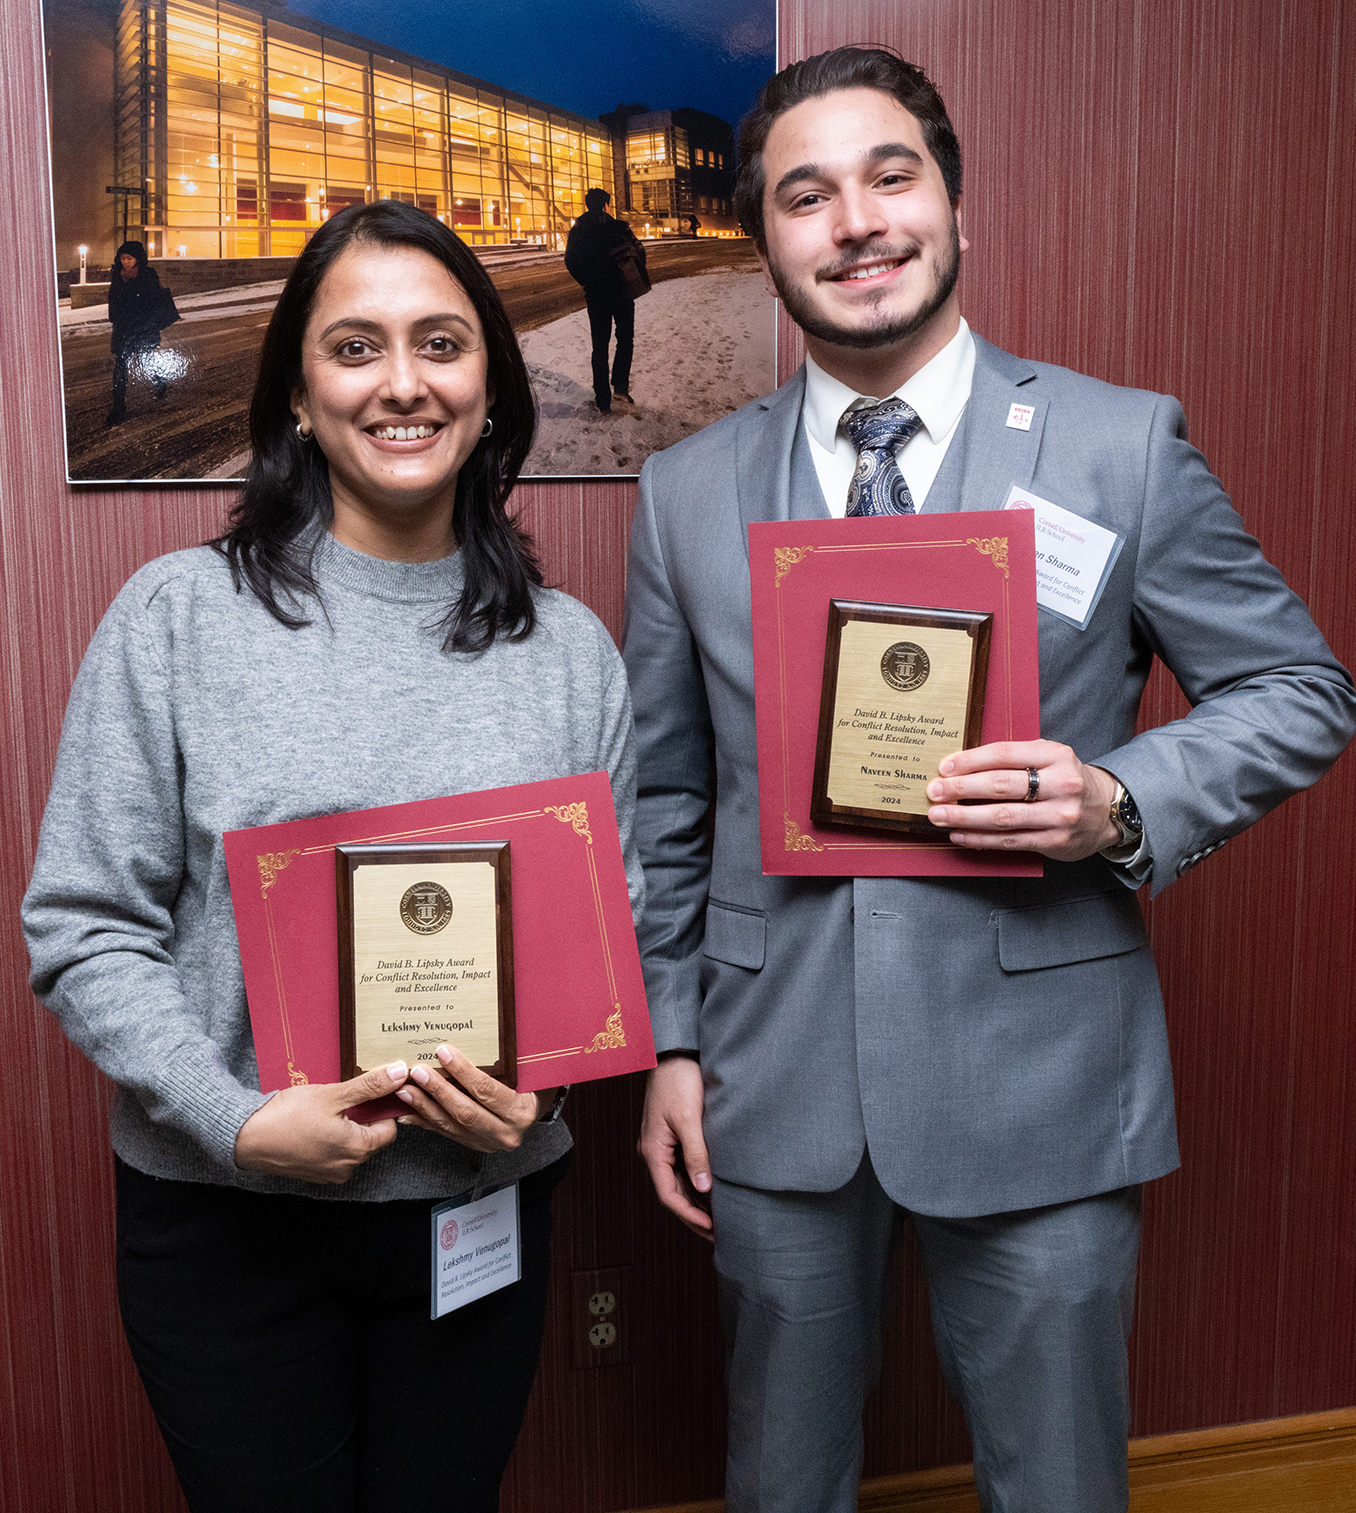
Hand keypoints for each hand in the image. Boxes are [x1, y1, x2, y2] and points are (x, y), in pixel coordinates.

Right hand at [233, 1061, 407, 1183]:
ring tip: (328, 1108)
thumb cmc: (288, 1117)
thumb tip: (400, 1072)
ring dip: (346, 1126)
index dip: (383, 1108)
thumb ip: (370, 1085)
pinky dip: (331, 1137)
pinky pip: (333, 1152)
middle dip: (363, 1116)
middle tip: (345, 1096)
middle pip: (371, 1137)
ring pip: (351, 1144)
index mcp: (357, 1149)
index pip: (390, 1128)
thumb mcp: (333, 1095)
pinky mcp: (314, 1173)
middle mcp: (347, 1166)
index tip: (372, 1091)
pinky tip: (315, 1122)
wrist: (245, 1139)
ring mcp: (329, 1173)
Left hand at [394, 1044, 548, 1152]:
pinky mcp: (474, 1145)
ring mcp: (489, 1142)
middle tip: (417, 1072)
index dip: (463, 1071)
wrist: (534, 1111)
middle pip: (465, 1111)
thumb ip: (509, 1059)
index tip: (443, 1052)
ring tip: (405, 1090)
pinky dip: (425, 1121)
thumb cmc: (530, 1084)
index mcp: (522, 1111)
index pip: (487, 1090)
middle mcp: (506, 1131)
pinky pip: (445, 1133)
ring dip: (425, 1107)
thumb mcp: (526, 1071)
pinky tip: (407, 1112)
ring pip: (451, 1125)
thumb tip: (480, 1029)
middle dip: (438, 1091)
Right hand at [638, 1056, 712, 1239]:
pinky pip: (683, 1166)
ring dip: (696, 1200)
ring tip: (718, 1217)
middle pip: (673, 1192)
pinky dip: (697, 1181)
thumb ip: (696, 1154)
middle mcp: (655, 1151)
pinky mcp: (674, 1135)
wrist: (673, 1053)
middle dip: (694, 1214)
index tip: (711, 1228)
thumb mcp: (688, 1119)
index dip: (689, 1215)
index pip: (668, 1194)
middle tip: (718, 1233)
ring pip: (679, 1181)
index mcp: (653, 1150)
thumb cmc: (677, 1081)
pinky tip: (713, 1189)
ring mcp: (664, 1144)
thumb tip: (703, 1188)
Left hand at [925, 741, 1120, 861]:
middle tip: (934, 791)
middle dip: (961, 789)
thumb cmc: (1065, 780)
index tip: (944, 767)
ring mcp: (1060, 815)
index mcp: (1056, 755)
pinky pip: (1010, 840)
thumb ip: (1014, 759)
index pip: (1005, 754)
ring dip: (965, 817)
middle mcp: (1061, 783)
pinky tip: (959, 835)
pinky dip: (980, 838)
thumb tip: (961, 767)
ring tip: (938, 815)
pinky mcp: (1055, 841)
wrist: (1107, 811)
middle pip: (1001, 785)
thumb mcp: (1049, 759)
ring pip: (1002, 817)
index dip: (970, 760)